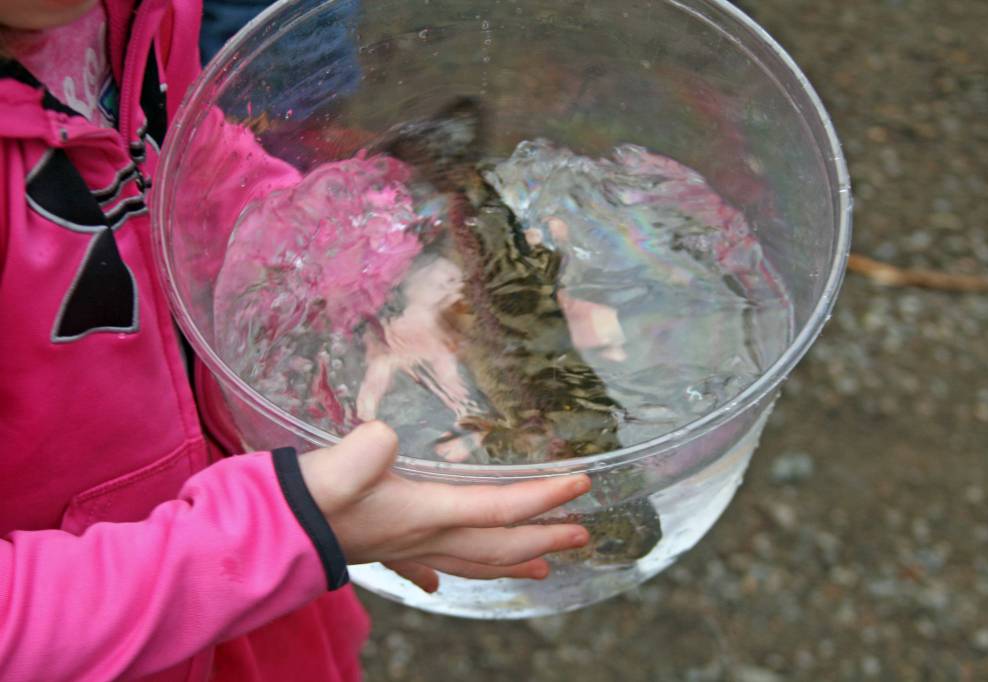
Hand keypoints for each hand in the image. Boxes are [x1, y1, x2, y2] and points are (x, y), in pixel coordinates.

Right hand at [298, 421, 590, 592]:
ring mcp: (405, 547)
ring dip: (511, 564)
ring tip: (543, 568)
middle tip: (581, 535)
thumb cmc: (305, 498)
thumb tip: (382, 437)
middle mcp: (424, 537)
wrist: (269, 531)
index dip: (544, 497)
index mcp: (424, 513)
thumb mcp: (337, 466)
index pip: (499, 508)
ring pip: (471, 562)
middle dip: (544, 539)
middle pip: (497, 546)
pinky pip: (426, 565)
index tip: (581, 485)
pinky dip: (443, 571)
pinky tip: (439, 581)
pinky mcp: (382, 546)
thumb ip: (365, 449)